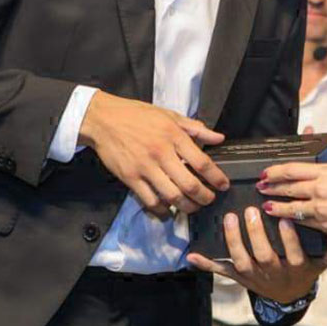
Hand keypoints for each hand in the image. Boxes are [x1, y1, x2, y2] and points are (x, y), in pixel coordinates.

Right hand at [78, 91, 227, 218]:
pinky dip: (161, 210)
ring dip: (186, 207)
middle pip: (189, 184)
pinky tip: (168, 210)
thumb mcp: (169, 115)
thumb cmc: (136, 115)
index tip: (223, 184)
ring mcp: (145, 167)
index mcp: (174, 136)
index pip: (202, 162)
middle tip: (209, 199)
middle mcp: (161, 153)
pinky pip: (149, 200)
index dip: (216, 177)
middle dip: (204, 197)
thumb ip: (196, 128)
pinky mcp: (130, 178)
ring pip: (171, 196)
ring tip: (192, 207)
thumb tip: (218, 137)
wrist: (104, 119)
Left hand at [187, 207, 326, 303]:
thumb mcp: (322, 262)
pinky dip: (207, 264)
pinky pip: (222, 272)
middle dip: (256, 234)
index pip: (294, 254)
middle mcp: (274, 273)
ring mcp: (255, 276)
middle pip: (263, 256)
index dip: (290, 239)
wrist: (289, 296)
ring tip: (230, 219)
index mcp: (296, 268)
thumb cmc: (305, 269)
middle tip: (250, 210)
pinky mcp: (240, 278)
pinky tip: (193, 254)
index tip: (286, 219)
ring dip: (233, 241)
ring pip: (242, 261)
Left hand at [257, 163, 326, 243]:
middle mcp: (321, 187)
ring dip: (276, 206)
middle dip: (270, 187)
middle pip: (287, 186)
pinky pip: (302, 221)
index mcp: (326, 171)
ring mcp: (320, 207)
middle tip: (261, 187)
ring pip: (290, 206)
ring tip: (267, 206)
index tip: (266, 173)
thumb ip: (322, 172)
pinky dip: (291, 220)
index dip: (275, 171)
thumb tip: (305, 169)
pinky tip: (284, 220)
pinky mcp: (323, 224)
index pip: (292, 169)